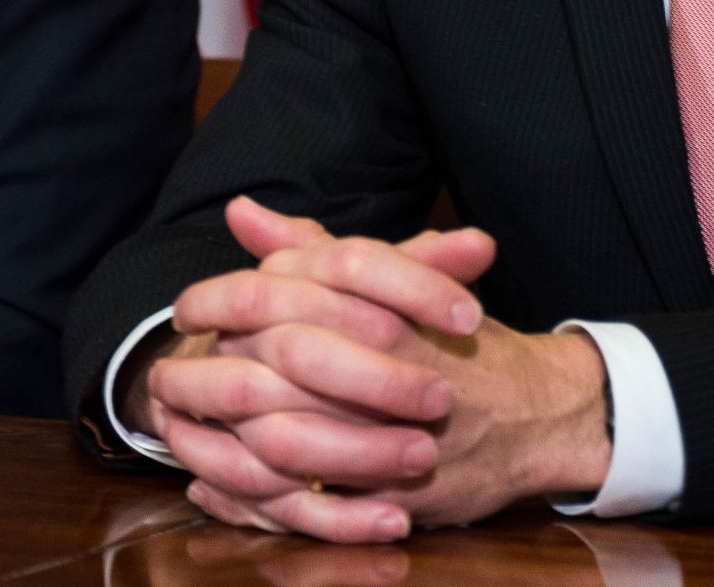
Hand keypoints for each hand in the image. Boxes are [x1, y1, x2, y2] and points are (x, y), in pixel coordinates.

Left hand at [141, 198, 610, 541]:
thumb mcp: (394, 281)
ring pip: (293, 437)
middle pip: (287, 361)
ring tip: (183, 427)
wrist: (543, 414)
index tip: (187, 307)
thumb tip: (243, 212)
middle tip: (170, 372)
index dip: (229, 297)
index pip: (297, 290)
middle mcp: (400, 367)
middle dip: (217, 369)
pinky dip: (254, 494)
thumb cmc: (455, 341)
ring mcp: (402, 435)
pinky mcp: (403, 494)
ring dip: (227, 435)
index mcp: (394, 307)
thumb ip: (315, 250)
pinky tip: (213, 479)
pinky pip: (314, 500)